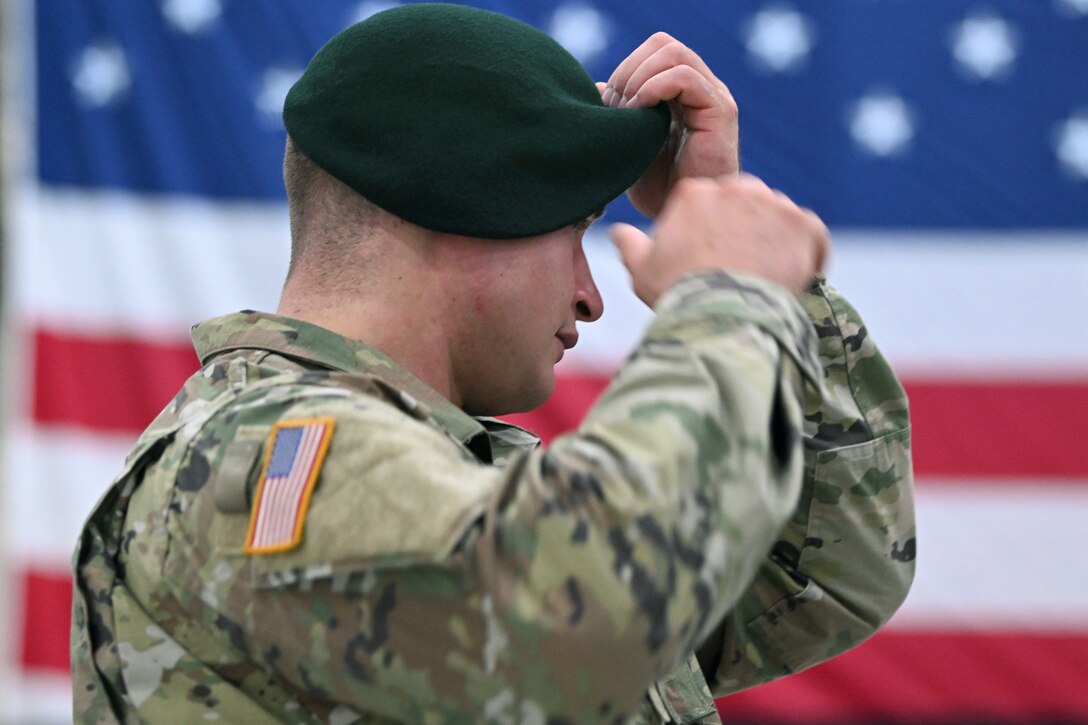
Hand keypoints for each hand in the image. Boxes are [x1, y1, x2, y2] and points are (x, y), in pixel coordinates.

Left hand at [601, 33, 738, 218]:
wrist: (682, 222)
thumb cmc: (658, 192)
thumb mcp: (629, 146)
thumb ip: (618, 114)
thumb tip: (597, 86)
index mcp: (683, 93)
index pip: (653, 51)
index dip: (624, 68)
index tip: (608, 103)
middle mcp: (702, 90)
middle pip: (663, 45)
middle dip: (629, 68)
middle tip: (616, 104)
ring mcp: (713, 98)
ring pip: (674, 54)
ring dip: (640, 77)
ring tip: (628, 109)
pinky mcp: (720, 113)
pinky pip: (686, 78)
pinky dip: (655, 87)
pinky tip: (639, 111)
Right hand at [610, 174, 829, 305]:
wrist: (723, 316)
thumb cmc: (678, 294)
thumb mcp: (641, 269)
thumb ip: (630, 244)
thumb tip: (619, 232)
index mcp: (694, 193)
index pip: (709, 202)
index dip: (711, 231)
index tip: (710, 258)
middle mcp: (736, 188)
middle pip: (746, 203)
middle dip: (745, 229)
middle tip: (740, 267)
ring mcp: (774, 204)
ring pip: (779, 217)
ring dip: (776, 240)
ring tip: (768, 276)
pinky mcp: (805, 225)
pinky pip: (812, 234)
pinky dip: (808, 253)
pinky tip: (797, 277)